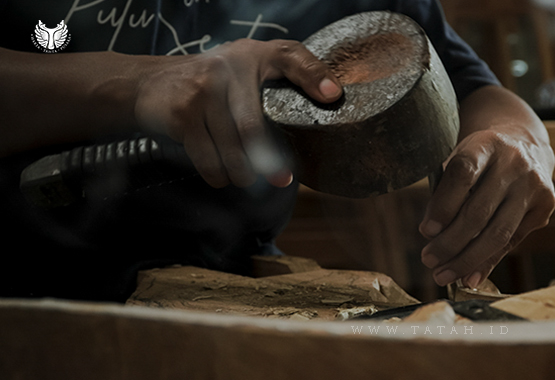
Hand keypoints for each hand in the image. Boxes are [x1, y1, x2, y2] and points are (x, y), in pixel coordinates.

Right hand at [134, 39, 341, 187]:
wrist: (152, 81)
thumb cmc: (215, 81)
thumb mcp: (249, 70)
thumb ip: (285, 80)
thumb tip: (330, 102)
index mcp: (257, 54)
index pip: (291, 57)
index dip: (314, 75)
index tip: (334, 96)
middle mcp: (230, 67)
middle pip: (255, 125)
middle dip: (269, 160)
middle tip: (281, 179)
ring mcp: (203, 90)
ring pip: (232, 148)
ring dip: (242, 174)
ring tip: (247, 180)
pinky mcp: (183, 113)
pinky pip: (207, 157)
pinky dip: (217, 174)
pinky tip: (222, 176)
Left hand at [419, 124, 554, 288]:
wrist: (525, 144)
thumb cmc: (482, 158)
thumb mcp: (460, 160)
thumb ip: (446, 191)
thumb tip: (432, 235)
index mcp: (487, 144)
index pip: (463, 174)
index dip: (443, 205)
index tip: (425, 231)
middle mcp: (515, 163)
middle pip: (479, 211)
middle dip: (450, 242)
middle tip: (428, 260)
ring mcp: (534, 185)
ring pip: (498, 233)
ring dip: (467, 259)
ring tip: (443, 274)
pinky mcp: (545, 205)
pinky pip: (512, 241)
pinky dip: (488, 262)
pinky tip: (470, 276)